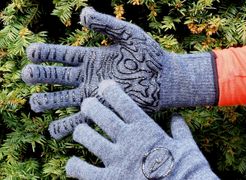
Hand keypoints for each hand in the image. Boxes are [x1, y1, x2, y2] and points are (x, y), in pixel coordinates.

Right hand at [22, 7, 216, 138]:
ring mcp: (95, 95)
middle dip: (42, 77)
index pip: (63, 56)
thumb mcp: (127, 33)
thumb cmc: (149, 54)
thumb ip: (106, 24)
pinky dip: (68, 125)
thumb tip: (82, 14)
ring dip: (49, 102)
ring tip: (35, 103)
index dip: (46, 54)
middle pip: (58, 78)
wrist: (166, 78)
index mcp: (92, 58)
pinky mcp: (105, 110)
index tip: (31, 52)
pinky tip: (55, 130)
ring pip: (65, 100)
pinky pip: (82, 119)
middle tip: (27, 76)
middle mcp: (89, 77)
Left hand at [66, 80, 218, 179]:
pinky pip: (82, 170)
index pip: (124, 103)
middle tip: (86, 104)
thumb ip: (180, 130)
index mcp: (146, 128)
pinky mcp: (109, 179)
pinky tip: (74, 164)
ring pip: (87, 137)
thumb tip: (178, 117)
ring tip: (79, 131)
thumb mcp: (187, 146)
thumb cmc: (188, 169)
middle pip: (101, 115)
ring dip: (80, 132)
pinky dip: (75, 166)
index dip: (112, 92)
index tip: (104, 85)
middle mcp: (128, 139)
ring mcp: (117, 159)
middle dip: (90, 106)